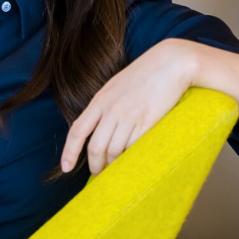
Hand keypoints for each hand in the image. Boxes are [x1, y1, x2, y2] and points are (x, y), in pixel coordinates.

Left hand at [60, 39, 199, 174]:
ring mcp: (129, 117)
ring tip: (117, 171)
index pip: (77, 131)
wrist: (171, 63)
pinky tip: (133, 162)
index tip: (67, 168)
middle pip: (96, 147)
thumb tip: (97, 128)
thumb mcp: (116, 86)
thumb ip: (104, 105)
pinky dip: (131, 158)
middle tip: (100, 175)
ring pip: (115, 151)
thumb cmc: (144, 74)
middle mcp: (111, 110)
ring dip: (114, 165)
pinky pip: (134, 148)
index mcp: (100, 100)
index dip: (69, 152)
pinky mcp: (148, 122)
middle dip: (96, 166)